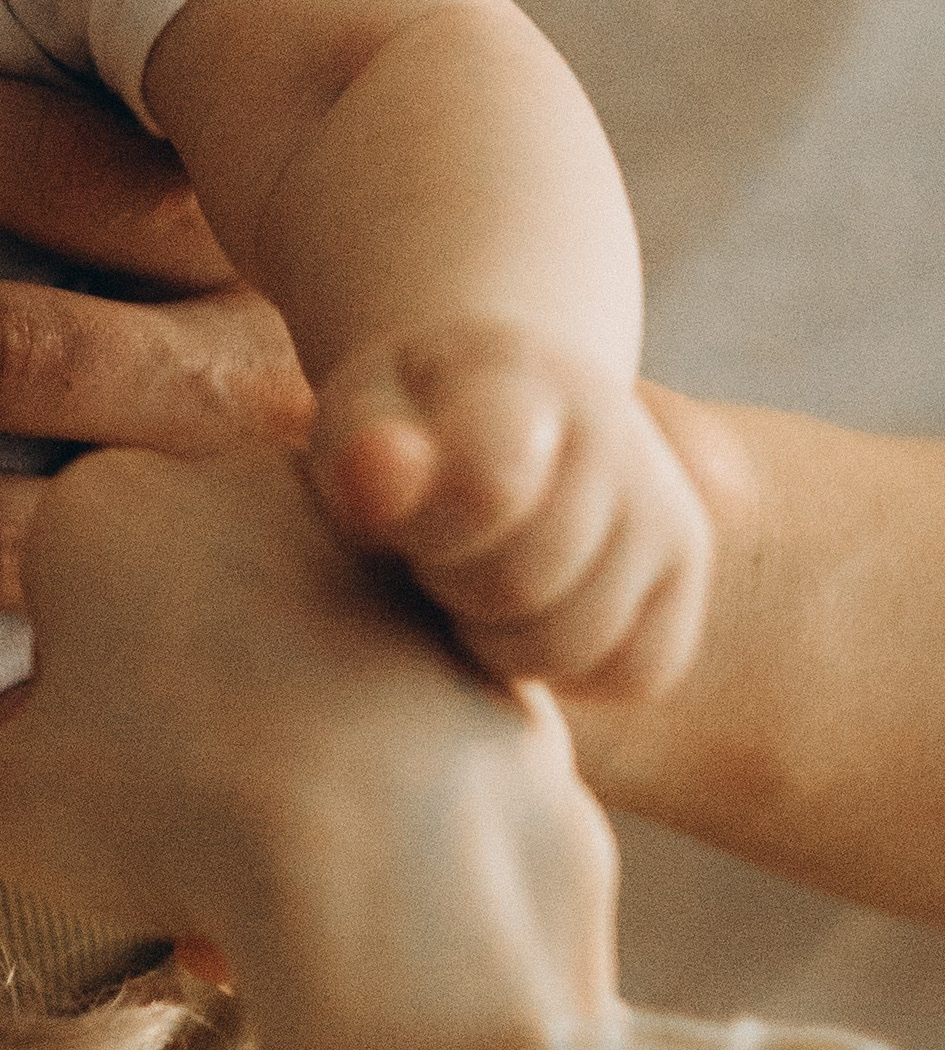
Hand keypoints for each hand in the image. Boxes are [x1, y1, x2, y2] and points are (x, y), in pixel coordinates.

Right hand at [0, 448, 616, 1049]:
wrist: (396, 864)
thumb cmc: (167, 815)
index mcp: (107, 497)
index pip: (58, 592)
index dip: (61, 709)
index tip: (84, 786)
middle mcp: (246, 481)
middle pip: (184, 613)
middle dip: (175, 726)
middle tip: (169, 845)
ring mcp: (376, 550)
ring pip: (293, 660)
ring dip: (269, 760)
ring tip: (262, 888)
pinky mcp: (472, 623)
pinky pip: (394, 703)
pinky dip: (372, 778)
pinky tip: (359, 873)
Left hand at [314, 322, 714, 701]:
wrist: (504, 407)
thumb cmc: (409, 427)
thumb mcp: (362, 422)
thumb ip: (364, 455)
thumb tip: (380, 477)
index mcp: (519, 377)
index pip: (486, 487)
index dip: (429, 530)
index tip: (393, 510)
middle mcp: (615, 433)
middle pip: (517, 585)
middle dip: (451, 585)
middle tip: (432, 548)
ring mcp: (665, 503)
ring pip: (575, 643)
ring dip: (501, 636)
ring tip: (474, 574)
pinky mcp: (686, 573)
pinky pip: (635, 672)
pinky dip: (572, 669)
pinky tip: (528, 611)